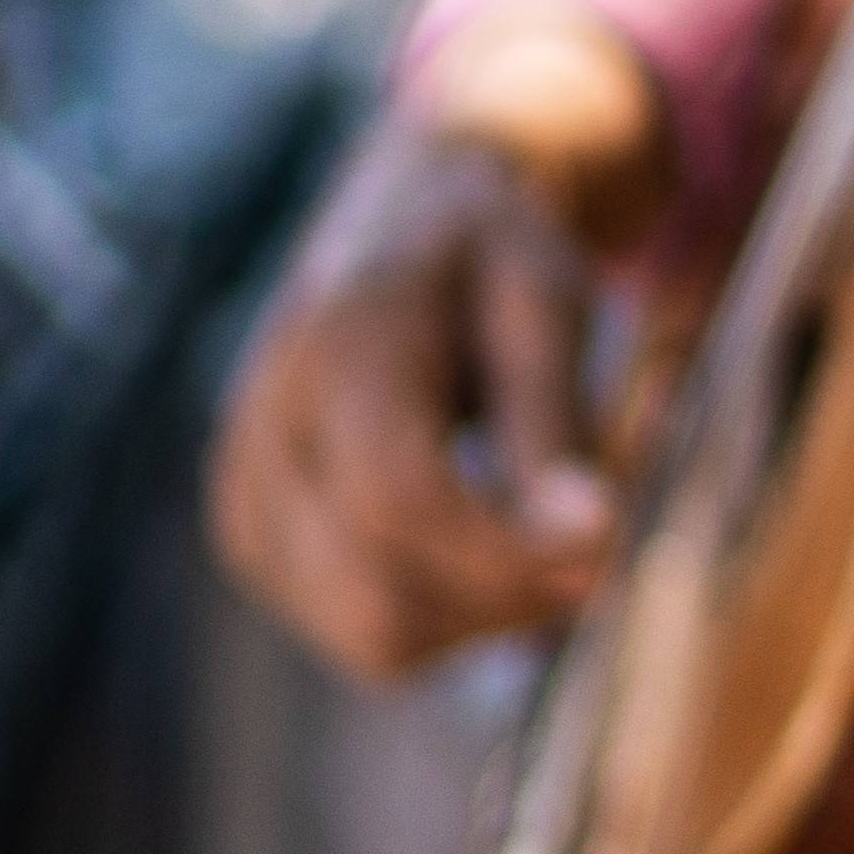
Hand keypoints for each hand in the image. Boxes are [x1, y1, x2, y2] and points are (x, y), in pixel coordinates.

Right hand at [210, 15, 651, 680]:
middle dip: (509, 600)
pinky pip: (361, 633)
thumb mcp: (545, 301)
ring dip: (486, 614)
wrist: (402, 216)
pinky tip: (487, 538)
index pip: (399, 498)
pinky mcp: (253, 541)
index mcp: (337, 348)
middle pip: (379, 601)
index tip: (609, 543)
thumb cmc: (489, 252)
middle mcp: (263, 433)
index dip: (509, 550)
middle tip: (602, 550)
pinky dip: (446, 612)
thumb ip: (554, 422)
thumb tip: (589, 538)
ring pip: (373, 637)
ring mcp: (244, 499)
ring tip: (546, 530)